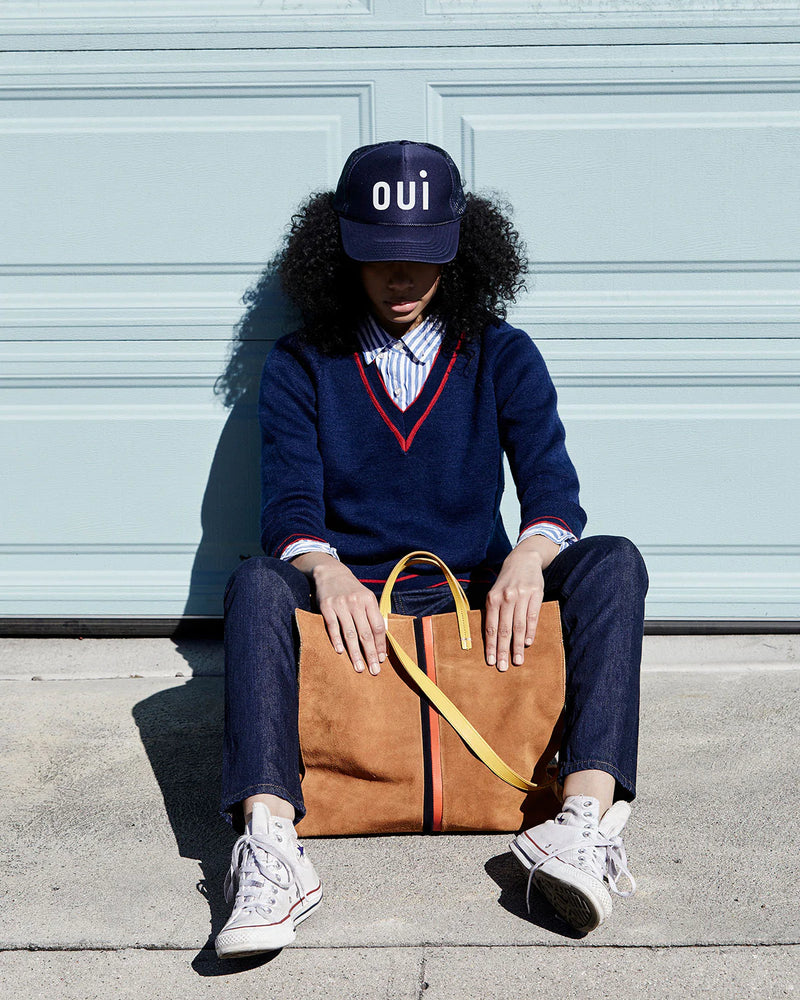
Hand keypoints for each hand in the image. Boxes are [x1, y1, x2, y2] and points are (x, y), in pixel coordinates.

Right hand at [292, 553, 385, 674]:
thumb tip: (381, 641)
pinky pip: (333, 627)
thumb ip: (373, 615)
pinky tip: (341, 652)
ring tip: (359, 668)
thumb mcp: (366, 597)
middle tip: (374, 671)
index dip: (380, 644)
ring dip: (355, 653)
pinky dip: (337, 640)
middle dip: (370, 654)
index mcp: (369, 600)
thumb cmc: (352, 590)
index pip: (378, 626)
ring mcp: (340, 604)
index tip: (381, 659)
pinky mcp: (326, 606)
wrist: (331, 573)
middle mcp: (356, 602)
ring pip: (350, 633)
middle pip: (365, 633)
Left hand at [484, 536, 557, 671]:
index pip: (491, 627)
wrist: (523, 560)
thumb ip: (492, 611)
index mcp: (492, 599)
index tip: (491, 661)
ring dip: (517, 646)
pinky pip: (532, 617)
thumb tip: (491, 636)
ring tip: (517, 661)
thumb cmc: (506, 581)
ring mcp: (521, 596)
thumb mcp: (494, 592)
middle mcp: (505, 598)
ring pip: (518, 626)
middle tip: (503, 667)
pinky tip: (527, 644)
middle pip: (504, 630)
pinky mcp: (536, 594)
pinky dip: (530, 632)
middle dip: (503, 650)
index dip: (491, 645)